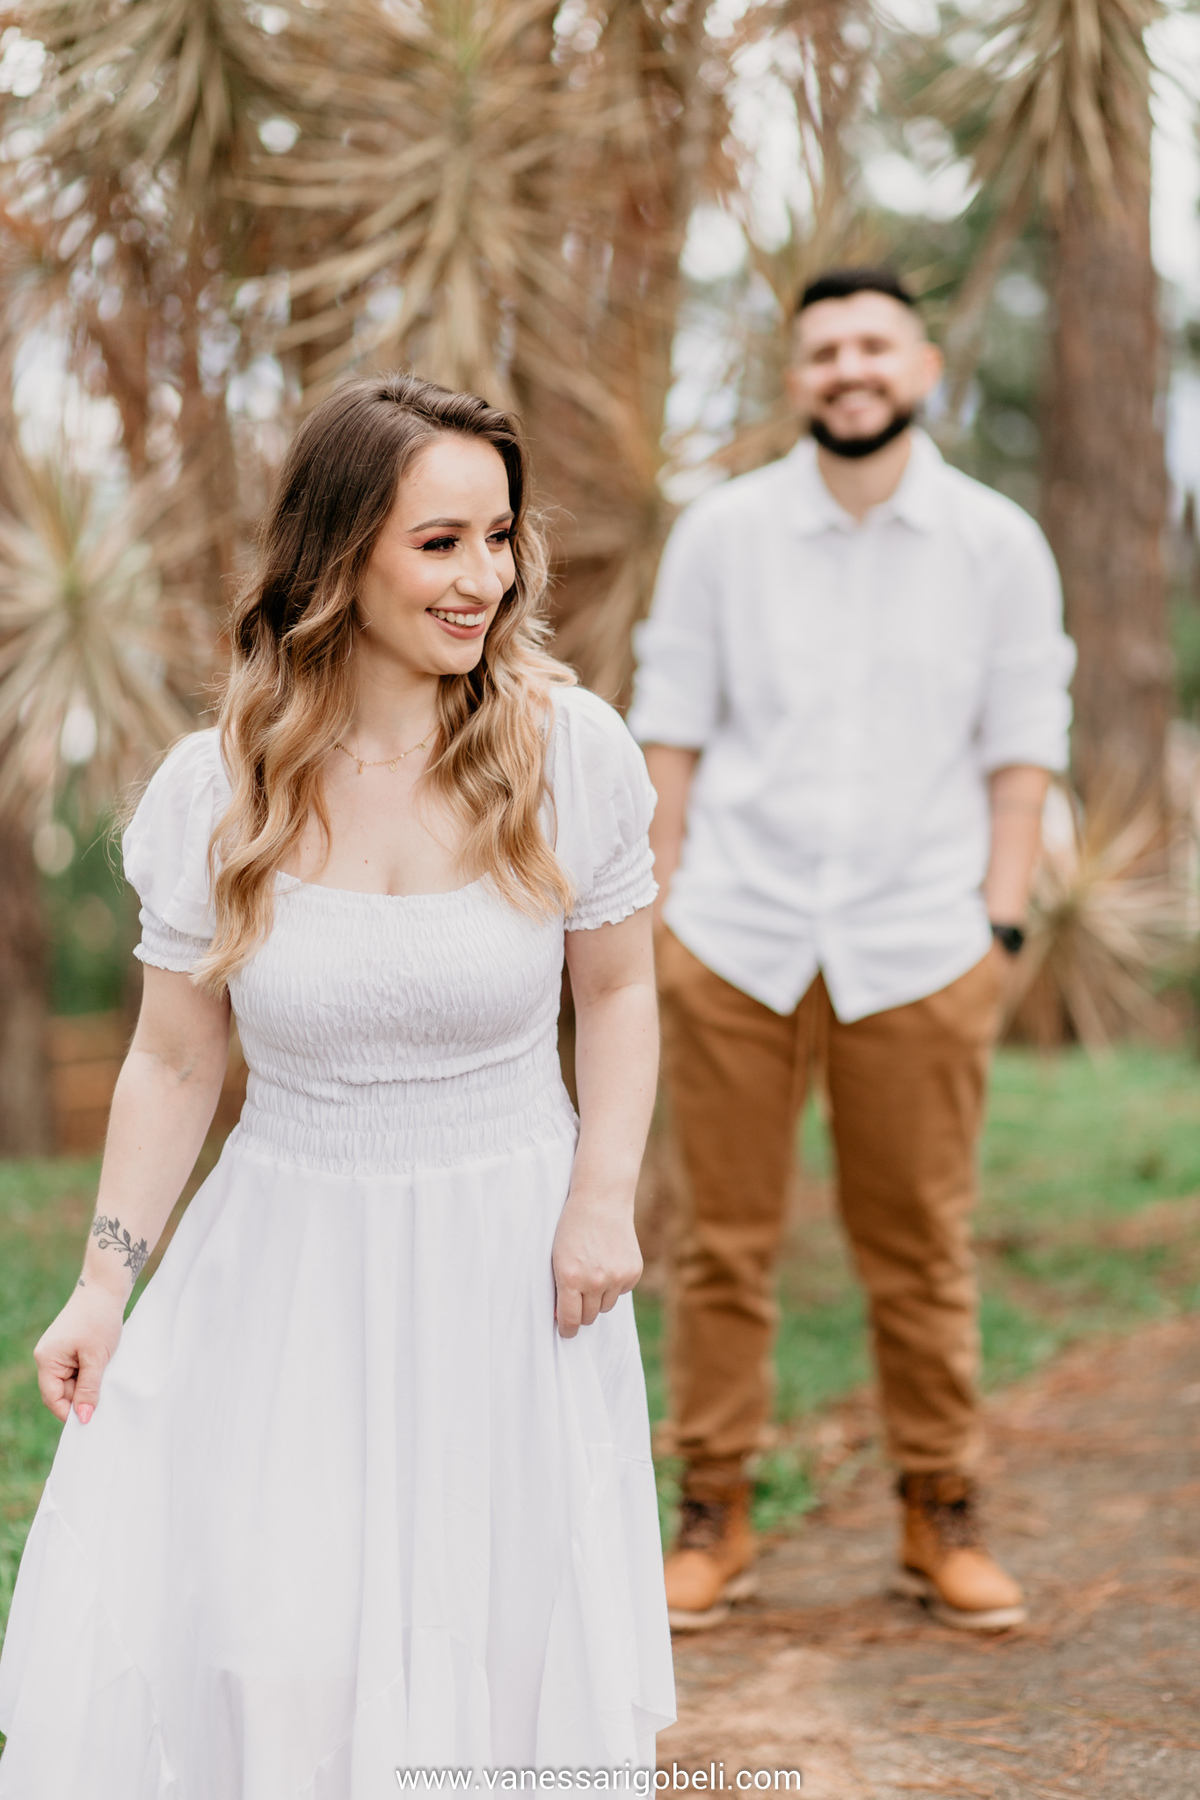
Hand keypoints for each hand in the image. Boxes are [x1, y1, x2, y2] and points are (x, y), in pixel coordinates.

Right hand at [34, 1284, 124, 1423]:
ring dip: (88, 1385)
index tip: (90, 1420)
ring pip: (71, 1382)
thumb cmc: (99, 1319)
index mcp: (46, 1360)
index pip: (53, 1398)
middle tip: (105, 1399)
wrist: (105, 1288)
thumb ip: (88, 1389)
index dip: (70, 1412)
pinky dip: (89, 1373)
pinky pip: (76, 1370)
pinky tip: (104, 1370)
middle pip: (61, 1392)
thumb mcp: (96, 1358)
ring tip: (107, 1378)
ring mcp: (57, 1352)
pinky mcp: (69, 1347)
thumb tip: (83, 1418)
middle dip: (81, 1398)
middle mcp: (47, 1357)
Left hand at [551, 1188, 642, 1338]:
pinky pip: (621, 1292)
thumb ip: (559, 1288)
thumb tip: (564, 1318)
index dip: (567, 1330)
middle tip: (577, 1296)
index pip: (570, 1321)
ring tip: (593, 1271)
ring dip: (598, 1297)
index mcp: (570, 1278)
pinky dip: (615, 1283)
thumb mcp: (557, 1257)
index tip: (566, 1331)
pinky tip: (608, 1262)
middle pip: (588, 1317)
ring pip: (605, 1306)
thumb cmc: (572, 1228)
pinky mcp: (633, 1272)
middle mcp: (594, 1281)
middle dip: (581, 1311)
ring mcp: (616, 1277)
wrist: (601, 1200)